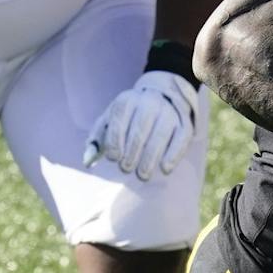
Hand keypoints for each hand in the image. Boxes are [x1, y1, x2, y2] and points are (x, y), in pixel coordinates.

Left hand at [83, 71, 199, 180]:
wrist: (162, 97)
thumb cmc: (129, 117)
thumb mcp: (109, 122)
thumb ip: (96, 141)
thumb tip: (87, 162)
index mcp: (127, 100)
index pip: (119, 122)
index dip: (115, 143)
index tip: (113, 159)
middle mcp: (149, 102)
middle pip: (139, 132)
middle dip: (131, 154)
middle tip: (126, 169)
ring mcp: (169, 112)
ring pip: (160, 137)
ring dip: (150, 160)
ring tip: (143, 175)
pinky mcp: (185, 123)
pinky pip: (180, 140)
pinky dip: (173, 156)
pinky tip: (165, 169)